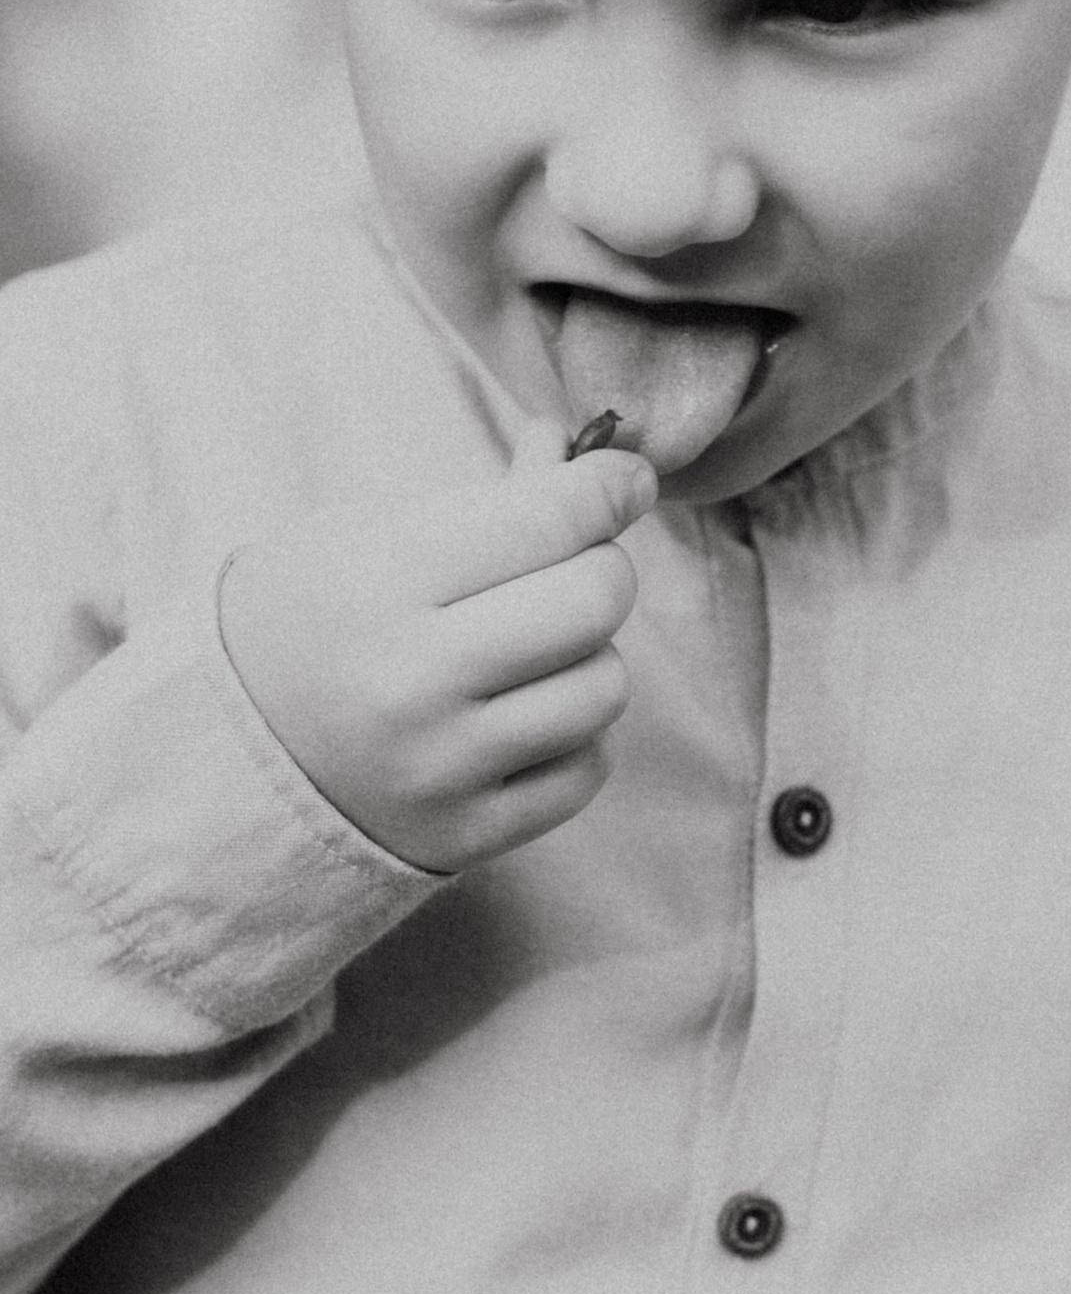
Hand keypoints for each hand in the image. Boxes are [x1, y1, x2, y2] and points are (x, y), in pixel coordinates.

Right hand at [218, 428, 657, 871]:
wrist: (223, 760)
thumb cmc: (309, 623)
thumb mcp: (368, 535)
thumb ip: (492, 498)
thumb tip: (599, 459)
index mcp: (381, 584)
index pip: (549, 519)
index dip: (608, 487)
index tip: (623, 480)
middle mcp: (413, 681)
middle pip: (594, 602)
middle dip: (602, 569)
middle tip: (574, 565)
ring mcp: (442, 767)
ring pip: (604, 689)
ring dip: (588, 657)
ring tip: (530, 650)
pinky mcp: (466, 834)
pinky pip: (587, 769)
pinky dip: (571, 736)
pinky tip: (518, 716)